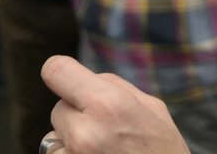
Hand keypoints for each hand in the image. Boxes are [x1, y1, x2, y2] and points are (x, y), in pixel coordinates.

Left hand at [42, 57, 190, 153]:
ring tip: (101, 148)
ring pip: (53, 136)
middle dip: (76, 113)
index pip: (57, 71)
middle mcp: (85, 131)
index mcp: (107, 103)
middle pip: (58, 107)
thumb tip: (86, 78)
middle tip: (102, 127)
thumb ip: (115, 87)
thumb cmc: (163, 150)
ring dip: (70, 139)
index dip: (59, 72)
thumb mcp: (151, 107)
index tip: (66, 80)